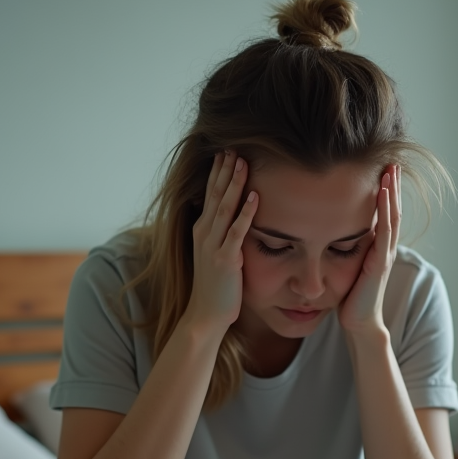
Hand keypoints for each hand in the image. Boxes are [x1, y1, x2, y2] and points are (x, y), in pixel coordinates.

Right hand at [186, 150, 258, 333]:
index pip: (210, 193)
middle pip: (215, 193)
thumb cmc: (216, 286)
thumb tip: (235, 216)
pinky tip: (255, 196)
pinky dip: (246, 213)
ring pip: (224, 207)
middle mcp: (203, 233)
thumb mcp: (215, 253)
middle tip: (234, 144)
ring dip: (234, 183)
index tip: (228, 150)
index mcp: (202, 229)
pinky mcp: (225, 259)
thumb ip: (222, 234)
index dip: (218, 171)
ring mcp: (212, 245)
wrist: (205, 314)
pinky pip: (236, 231)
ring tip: (244, 161)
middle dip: (225, 169)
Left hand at [338, 164, 400, 335]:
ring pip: (392, 216)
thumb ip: (343, 246)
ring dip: (392, 192)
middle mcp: (384, 247)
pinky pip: (385, 232)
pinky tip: (383, 193)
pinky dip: (385, 210)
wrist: (358, 323)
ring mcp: (384, 254)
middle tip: (391, 160)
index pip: (383, 212)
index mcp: (376, 246)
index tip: (381, 168)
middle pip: (392, 209)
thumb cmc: (349, 297)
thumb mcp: (345, 265)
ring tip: (391, 170)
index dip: (384, 191)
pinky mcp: (380, 263)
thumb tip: (326, 228)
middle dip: (392, 185)